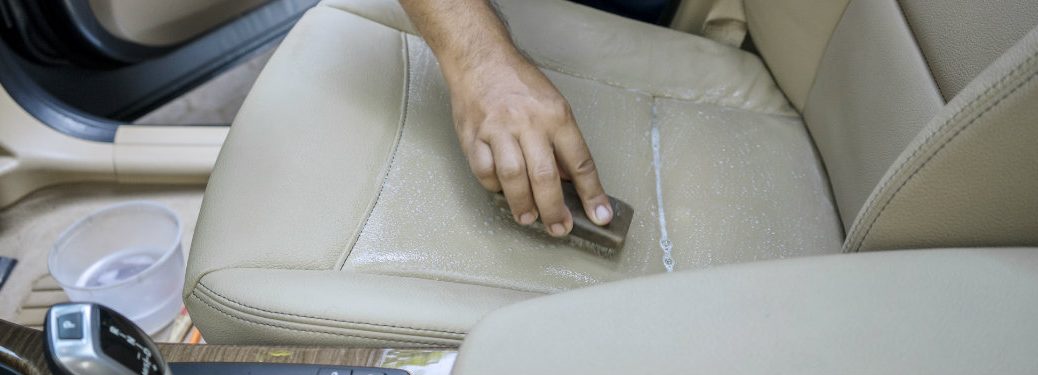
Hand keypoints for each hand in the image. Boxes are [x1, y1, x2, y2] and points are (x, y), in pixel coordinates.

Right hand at [448, 54, 612, 235]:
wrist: (480, 60)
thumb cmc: (519, 83)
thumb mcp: (553, 104)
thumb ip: (561, 142)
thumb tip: (568, 180)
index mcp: (556, 116)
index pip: (580, 162)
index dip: (592, 194)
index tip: (601, 216)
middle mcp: (528, 123)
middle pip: (545, 176)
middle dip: (554, 209)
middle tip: (559, 227)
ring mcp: (498, 130)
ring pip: (513, 178)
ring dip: (522, 204)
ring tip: (529, 218)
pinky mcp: (474, 137)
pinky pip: (485, 172)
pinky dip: (494, 187)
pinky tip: (502, 191)